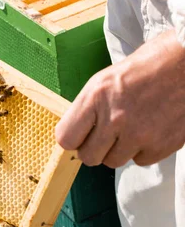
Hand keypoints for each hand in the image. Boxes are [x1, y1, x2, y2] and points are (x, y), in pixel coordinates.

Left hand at [56, 30, 184, 167]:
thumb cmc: (149, 65)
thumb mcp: (107, 79)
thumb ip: (90, 107)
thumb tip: (77, 130)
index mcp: (96, 96)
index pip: (66, 138)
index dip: (72, 138)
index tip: (80, 135)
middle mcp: (115, 118)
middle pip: (88, 157)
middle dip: (94, 148)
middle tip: (105, 135)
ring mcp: (139, 134)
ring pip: (113, 161)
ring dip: (118, 150)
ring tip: (129, 129)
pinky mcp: (161, 145)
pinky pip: (140, 160)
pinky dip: (143, 150)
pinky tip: (149, 129)